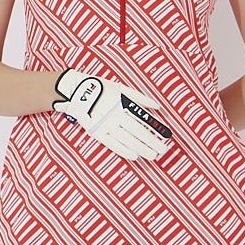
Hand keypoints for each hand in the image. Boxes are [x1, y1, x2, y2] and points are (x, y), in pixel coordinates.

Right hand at [51, 68, 172, 159]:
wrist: (76, 92)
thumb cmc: (102, 88)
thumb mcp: (121, 88)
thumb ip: (140, 98)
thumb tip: (158, 107)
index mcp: (122, 103)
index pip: (143, 119)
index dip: (156, 128)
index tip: (167, 135)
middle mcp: (115, 115)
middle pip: (137, 132)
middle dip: (152, 142)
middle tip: (164, 150)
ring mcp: (105, 125)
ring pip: (127, 140)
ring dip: (141, 149)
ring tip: (153, 156)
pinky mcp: (97, 133)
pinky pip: (112, 144)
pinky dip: (124, 151)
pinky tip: (135, 156)